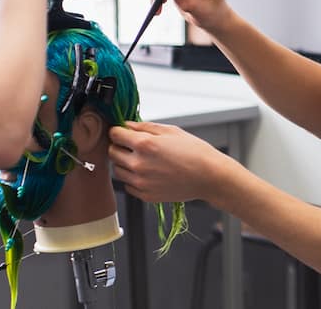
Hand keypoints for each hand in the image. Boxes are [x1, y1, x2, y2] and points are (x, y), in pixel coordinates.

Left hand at [108, 120, 232, 203]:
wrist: (209, 176)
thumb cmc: (195, 152)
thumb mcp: (172, 131)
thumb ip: (145, 127)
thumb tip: (127, 125)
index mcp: (145, 145)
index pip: (115, 135)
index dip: (118, 131)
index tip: (122, 132)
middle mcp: (139, 164)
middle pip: (112, 153)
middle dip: (119, 146)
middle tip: (132, 145)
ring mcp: (141, 182)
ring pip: (118, 170)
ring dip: (124, 163)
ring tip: (143, 159)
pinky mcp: (145, 195)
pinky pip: (128, 185)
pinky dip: (133, 178)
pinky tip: (149, 172)